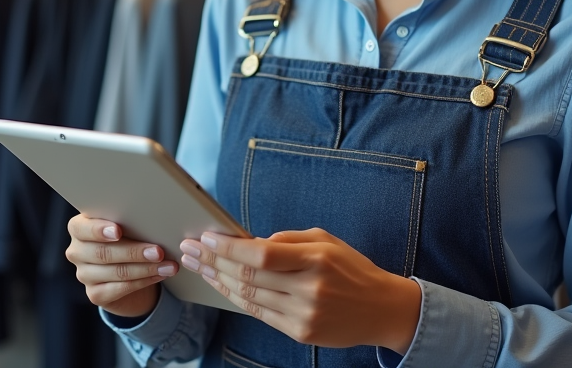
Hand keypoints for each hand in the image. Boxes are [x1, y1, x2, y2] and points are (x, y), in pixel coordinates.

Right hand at [65, 214, 179, 317]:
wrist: (128, 271)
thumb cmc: (128, 238)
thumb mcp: (126, 226)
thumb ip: (129, 220)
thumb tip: (153, 217)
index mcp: (79, 228)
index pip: (81, 228)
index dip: (99, 230)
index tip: (118, 231)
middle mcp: (76, 251)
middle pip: (103, 252)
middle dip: (134, 252)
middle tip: (158, 252)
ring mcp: (83, 275)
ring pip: (116, 272)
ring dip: (145, 269)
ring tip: (167, 266)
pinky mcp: (95, 294)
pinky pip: (120, 289)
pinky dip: (143, 281)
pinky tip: (159, 275)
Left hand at [180, 228, 420, 352]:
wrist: (382, 309)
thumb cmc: (350, 268)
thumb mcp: (325, 241)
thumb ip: (287, 240)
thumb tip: (248, 242)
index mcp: (316, 259)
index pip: (262, 254)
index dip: (229, 248)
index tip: (205, 237)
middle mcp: (309, 289)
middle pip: (249, 277)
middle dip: (213, 262)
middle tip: (189, 250)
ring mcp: (304, 314)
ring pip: (249, 298)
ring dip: (218, 281)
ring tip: (198, 267)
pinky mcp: (301, 333)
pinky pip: (260, 314)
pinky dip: (237, 299)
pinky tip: (221, 286)